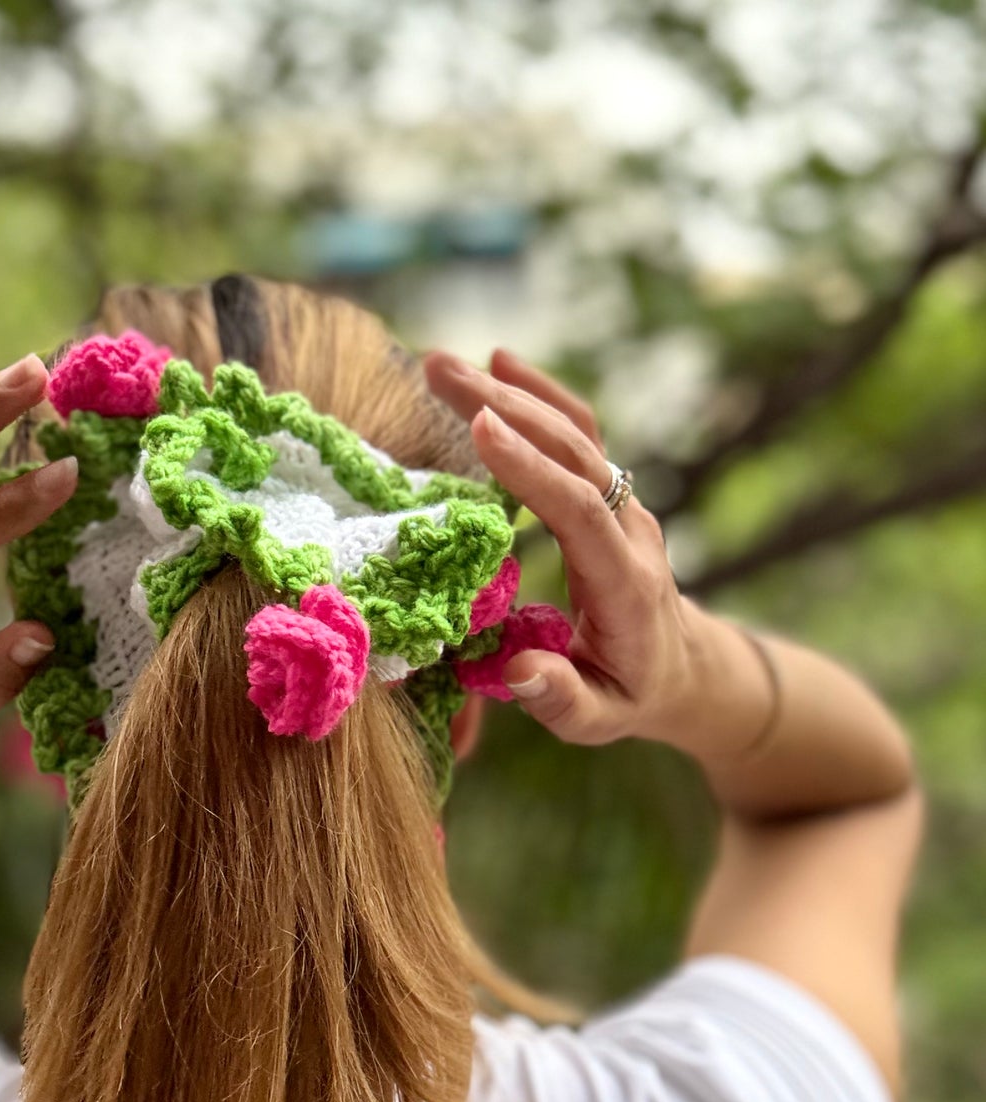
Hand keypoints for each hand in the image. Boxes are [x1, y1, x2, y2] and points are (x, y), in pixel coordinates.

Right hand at [423, 348, 702, 747]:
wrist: (684, 668)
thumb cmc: (630, 694)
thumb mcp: (599, 718)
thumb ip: (562, 698)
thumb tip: (521, 672)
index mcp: (624, 581)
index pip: (578, 509)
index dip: (530, 467)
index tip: (478, 427)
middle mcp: (629, 528)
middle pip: (572, 451)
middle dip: (506, 406)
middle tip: (436, 373)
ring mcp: (623, 503)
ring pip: (573, 432)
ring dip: (510, 391)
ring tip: (440, 365)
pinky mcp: (609, 493)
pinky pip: (578, 433)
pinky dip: (539, 395)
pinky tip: (497, 364)